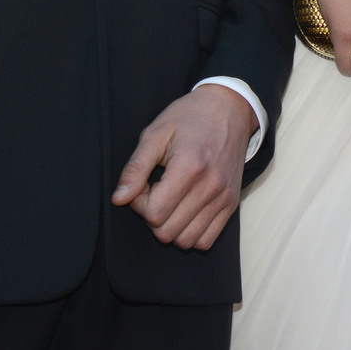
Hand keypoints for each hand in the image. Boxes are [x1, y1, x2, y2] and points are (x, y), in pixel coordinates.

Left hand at [112, 83, 256, 249]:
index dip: (139, 203)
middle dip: (153, 216)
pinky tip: (185, 210)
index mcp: (190, 166)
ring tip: (171, 200)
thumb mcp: (155, 134)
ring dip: (171, 227)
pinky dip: (190, 233)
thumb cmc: (189, 117)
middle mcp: (211, 186)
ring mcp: (224, 197)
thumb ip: (135, 168)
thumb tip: (118, 200)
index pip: (153, 213)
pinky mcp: (232, 203)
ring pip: (186, 240)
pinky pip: (206, 240)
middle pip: (167, 231)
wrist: (229, 109)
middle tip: (155, 191)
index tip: (144, 183)